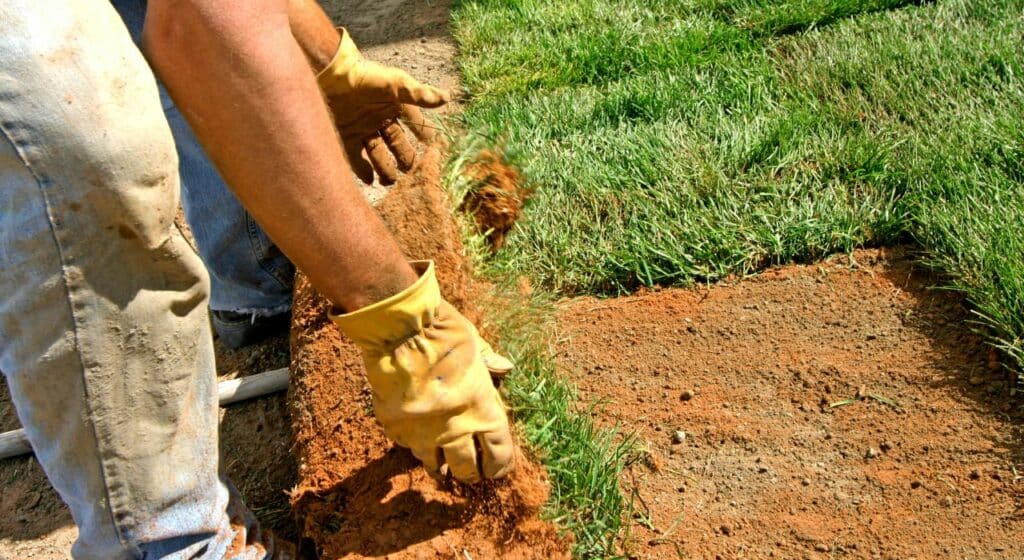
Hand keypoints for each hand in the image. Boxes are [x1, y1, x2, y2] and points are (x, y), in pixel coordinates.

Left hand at [317, 29, 448, 184]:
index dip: (425, 135)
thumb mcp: (394, 84)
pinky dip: (364, 171)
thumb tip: (446, 98)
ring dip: (385, 169)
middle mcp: (380, 119)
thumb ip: (418, 94)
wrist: (329, 73)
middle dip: (406, 159)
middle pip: (397, 144)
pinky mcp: (345, 136)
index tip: (435, 149)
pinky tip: (371, 181)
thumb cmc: (364, 76)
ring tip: (390, 182)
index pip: (416, 124)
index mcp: (395, 106)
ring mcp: (362, 129)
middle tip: (412, 173)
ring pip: (378, 155)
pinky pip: (356, 159)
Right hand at [331, 261, 514, 482]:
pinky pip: (405, 445)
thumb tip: (505, 367)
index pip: (498, 453)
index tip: (497, 468)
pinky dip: (411, 444)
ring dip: (439, 467)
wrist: (400, 330)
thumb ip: (489, 361)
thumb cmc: (444, 332)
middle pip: (467, 468)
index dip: (499, 465)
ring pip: (433, 465)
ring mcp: (423, 432)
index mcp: (483, 410)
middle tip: (470, 473)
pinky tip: (413, 439)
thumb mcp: (474, 343)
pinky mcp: (395, 427)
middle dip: (470, 473)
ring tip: (440, 470)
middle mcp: (455, 429)